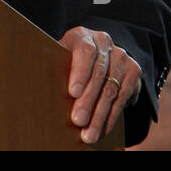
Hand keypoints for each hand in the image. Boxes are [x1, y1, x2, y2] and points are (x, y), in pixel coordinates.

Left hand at [59, 26, 140, 144]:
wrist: (99, 56)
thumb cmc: (69, 61)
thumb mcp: (60, 58)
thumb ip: (54, 68)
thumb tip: (37, 87)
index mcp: (82, 35)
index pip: (84, 52)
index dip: (79, 73)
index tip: (72, 93)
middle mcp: (103, 42)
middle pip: (98, 74)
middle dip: (87, 101)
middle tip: (78, 121)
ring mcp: (120, 55)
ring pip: (110, 90)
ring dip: (99, 116)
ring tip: (89, 135)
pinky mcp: (133, 70)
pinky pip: (122, 98)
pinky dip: (111, 117)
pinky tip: (103, 130)